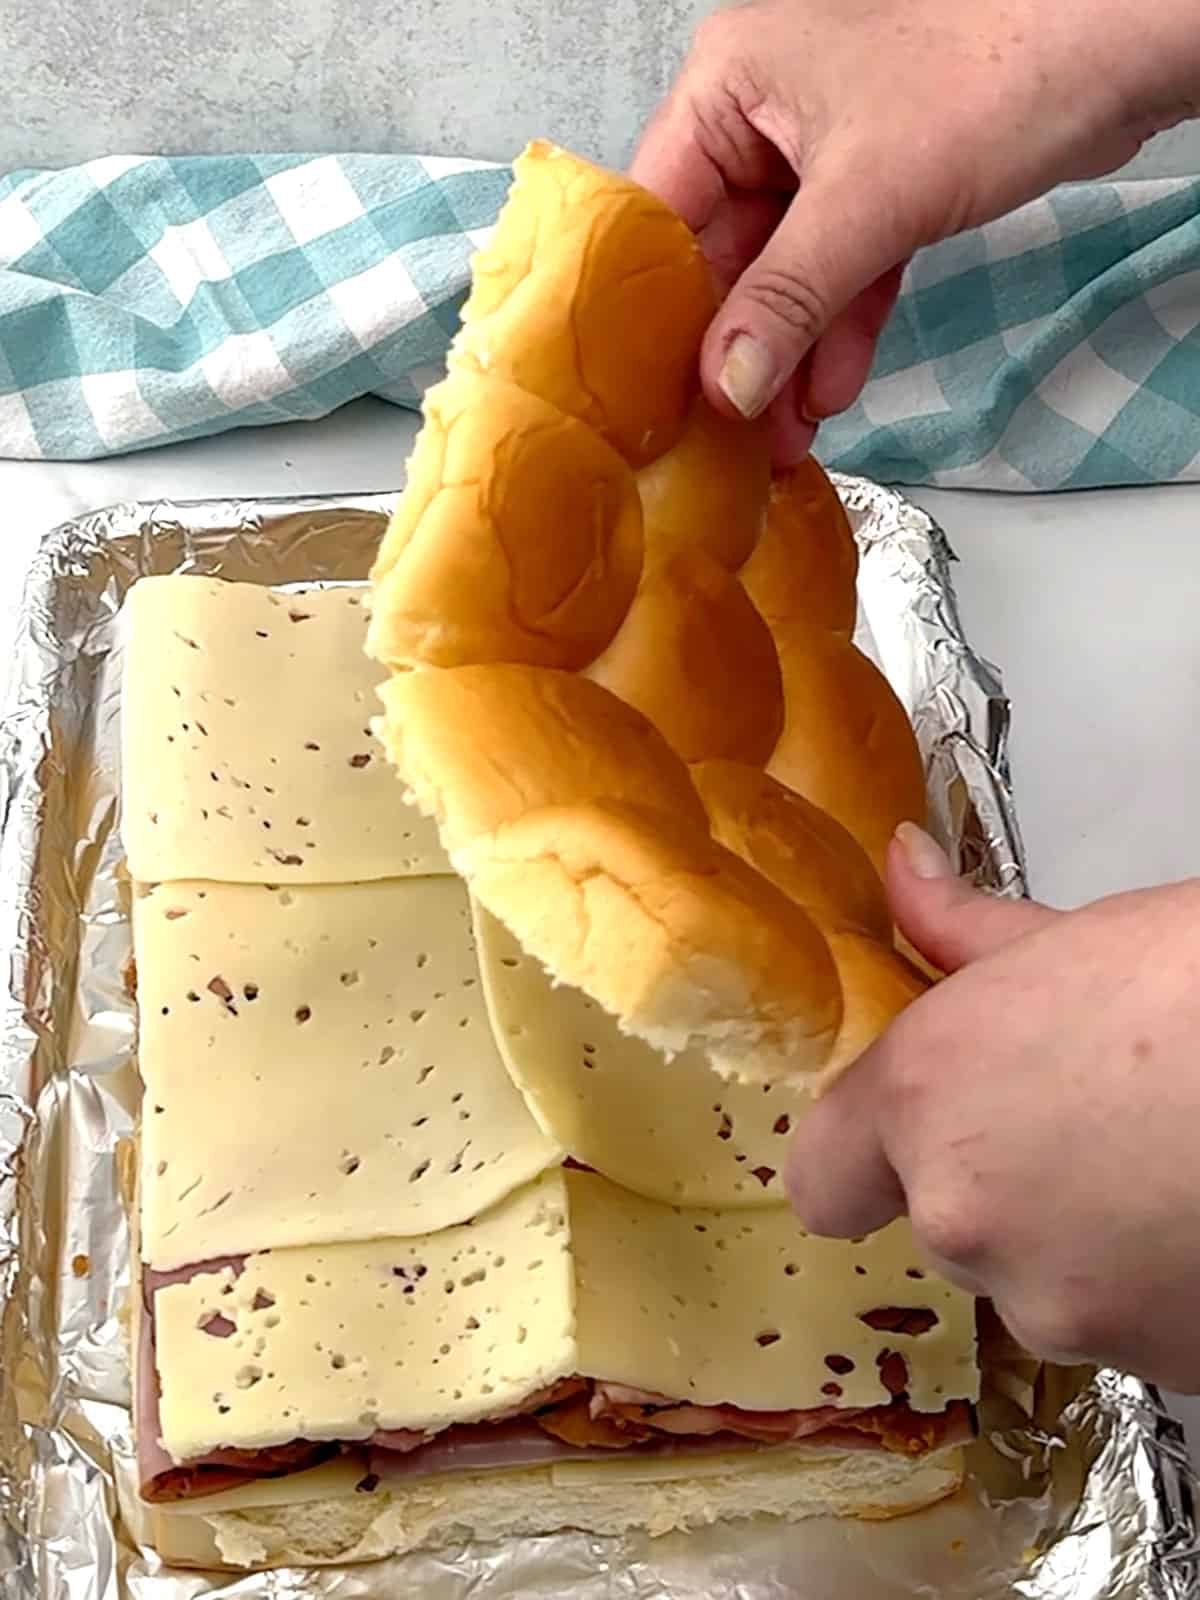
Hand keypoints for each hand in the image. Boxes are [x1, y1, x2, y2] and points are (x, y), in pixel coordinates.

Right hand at [631, 0, 1199, 462]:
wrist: (1119, 50)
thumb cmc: (998, 70)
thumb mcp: (867, 201)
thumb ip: (788, 300)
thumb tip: (728, 387)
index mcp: (731, 80)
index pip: (661, 208)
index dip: (657, 305)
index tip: (656, 387)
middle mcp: (767, 109)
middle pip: (723, 250)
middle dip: (736, 346)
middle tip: (726, 431)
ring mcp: (823, 147)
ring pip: (784, 270)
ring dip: (787, 353)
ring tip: (779, 435)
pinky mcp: (880, 181)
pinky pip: (839, 267)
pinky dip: (837, 327)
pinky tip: (829, 391)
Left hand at [785, 822, 1199, 1390]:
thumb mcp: (1071, 936)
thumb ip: (958, 929)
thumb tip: (901, 867)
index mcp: (924, 1099)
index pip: (822, 1174)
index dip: (864, 1156)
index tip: (912, 1130)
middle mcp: (963, 1217)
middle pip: (941, 1223)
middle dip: (999, 1181)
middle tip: (1086, 1116)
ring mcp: (1059, 1307)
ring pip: (1037, 1281)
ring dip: (1080, 1241)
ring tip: (1163, 1163)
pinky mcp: (1151, 1364)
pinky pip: (1121, 1326)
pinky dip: (1151, 1285)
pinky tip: (1198, 1214)